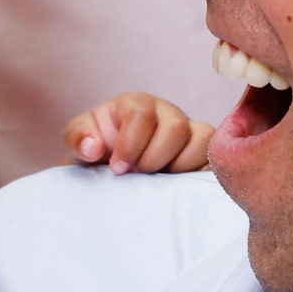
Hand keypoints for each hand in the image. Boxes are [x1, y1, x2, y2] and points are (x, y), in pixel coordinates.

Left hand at [64, 92, 212, 174]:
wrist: (112, 169)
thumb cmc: (98, 149)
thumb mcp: (78, 141)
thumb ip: (78, 138)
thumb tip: (93, 148)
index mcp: (137, 104)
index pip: (142, 114)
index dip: (130, 144)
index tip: (117, 168)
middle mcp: (167, 114)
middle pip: (175, 128)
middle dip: (152, 159)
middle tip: (136, 175)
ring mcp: (189, 133)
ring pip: (202, 139)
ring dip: (179, 166)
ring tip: (157, 181)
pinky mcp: (202, 154)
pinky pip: (213, 159)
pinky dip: (199, 174)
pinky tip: (176, 187)